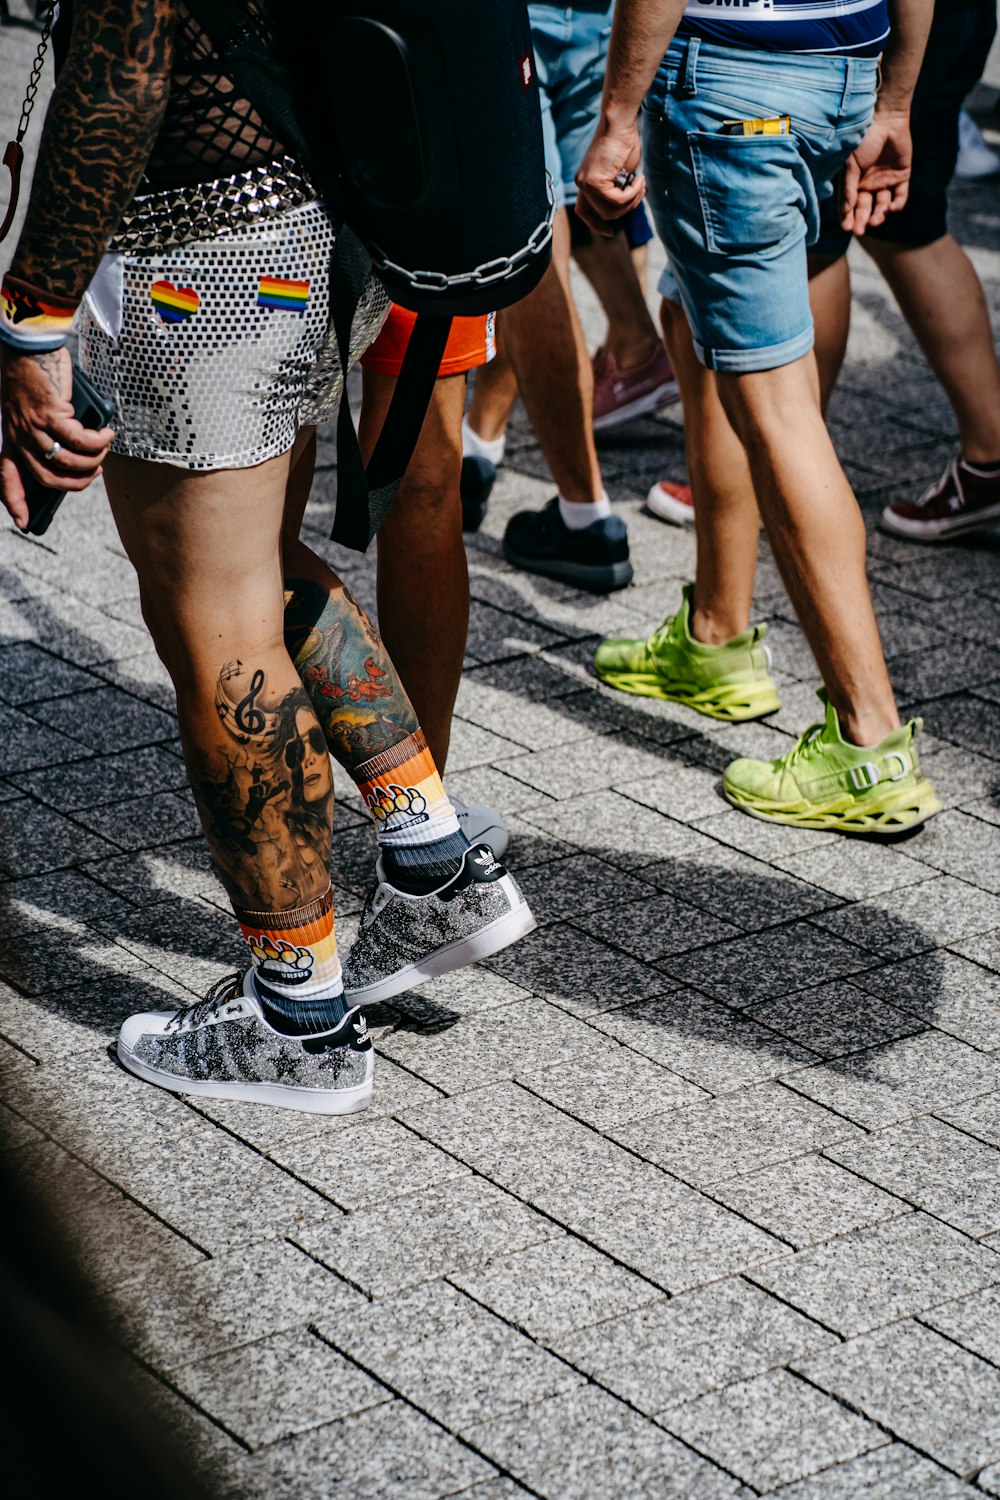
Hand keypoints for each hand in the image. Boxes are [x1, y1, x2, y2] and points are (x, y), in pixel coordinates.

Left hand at [0, 345, 113, 529]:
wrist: (29, 344)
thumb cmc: (34, 373)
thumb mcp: (35, 409)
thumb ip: (48, 433)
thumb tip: (76, 454)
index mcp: (10, 436)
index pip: (6, 477)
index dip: (14, 502)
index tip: (23, 522)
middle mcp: (18, 435)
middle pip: (48, 478)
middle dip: (77, 483)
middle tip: (95, 473)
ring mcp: (33, 426)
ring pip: (67, 462)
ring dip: (92, 461)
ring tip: (105, 448)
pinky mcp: (50, 414)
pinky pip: (80, 440)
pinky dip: (98, 441)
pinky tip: (106, 432)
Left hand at [574, 116, 645, 235]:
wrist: (620, 123)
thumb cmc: (624, 141)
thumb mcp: (621, 171)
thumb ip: (619, 189)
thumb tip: (625, 206)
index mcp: (585, 181)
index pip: (584, 211)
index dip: (596, 225)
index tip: (609, 232)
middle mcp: (581, 183)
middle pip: (604, 214)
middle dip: (627, 208)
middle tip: (640, 190)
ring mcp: (586, 183)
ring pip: (612, 210)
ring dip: (632, 200)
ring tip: (641, 183)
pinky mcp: (594, 182)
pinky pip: (617, 201)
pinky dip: (633, 194)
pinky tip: (639, 180)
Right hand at [840, 108, 912, 235]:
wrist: (887, 120)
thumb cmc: (864, 140)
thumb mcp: (851, 166)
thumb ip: (848, 189)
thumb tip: (845, 212)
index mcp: (854, 182)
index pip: (849, 205)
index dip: (848, 217)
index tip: (848, 228)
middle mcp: (868, 184)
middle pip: (865, 208)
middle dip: (863, 219)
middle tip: (861, 230)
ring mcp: (885, 181)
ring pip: (882, 206)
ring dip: (879, 214)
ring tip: (877, 218)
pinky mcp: (902, 176)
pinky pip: (900, 196)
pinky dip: (896, 204)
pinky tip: (891, 206)